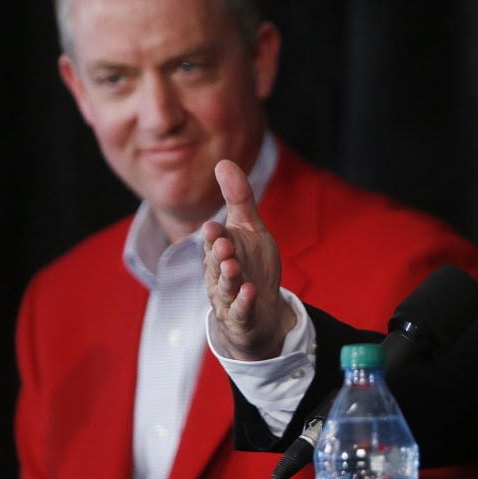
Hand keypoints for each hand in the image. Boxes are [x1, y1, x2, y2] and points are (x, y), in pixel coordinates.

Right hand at [203, 160, 295, 359]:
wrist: (264, 310)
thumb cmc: (253, 265)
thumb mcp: (250, 230)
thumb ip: (239, 198)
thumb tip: (223, 161)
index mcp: (221, 250)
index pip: (215, 241)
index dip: (214, 235)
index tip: (213, 226)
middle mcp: (220, 273)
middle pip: (216, 263)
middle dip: (218, 254)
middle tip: (222, 244)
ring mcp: (229, 297)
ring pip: (225, 286)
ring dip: (228, 277)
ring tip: (232, 266)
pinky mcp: (242, 317)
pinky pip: (241, 311)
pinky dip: (244, 302)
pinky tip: (250, 293)